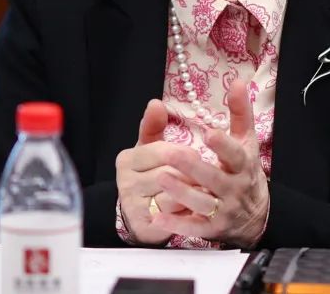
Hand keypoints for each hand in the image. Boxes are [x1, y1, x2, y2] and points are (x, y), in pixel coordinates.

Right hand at [115, 99, 196, 244]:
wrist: (142, 215)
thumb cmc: (153, 173)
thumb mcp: (152, 148)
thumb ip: (155, 125)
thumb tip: (155, 103)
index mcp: (127, 159)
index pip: (166, 151)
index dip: (187, 154)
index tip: (197, 157)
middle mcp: (125, 182)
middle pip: (172, 173)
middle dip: (194, 175)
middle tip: (204, 177)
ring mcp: (133, 206)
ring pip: (176, 196)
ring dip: (194, 194)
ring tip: (203, 192)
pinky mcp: (144, 226)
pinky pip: (175, 218)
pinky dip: (188, 213)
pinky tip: (194, 210)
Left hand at [151, 80, 269, 247]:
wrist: (255, 215)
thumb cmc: (245, 170)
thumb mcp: (247, 141)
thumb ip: (240, 113)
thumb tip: (237, 82)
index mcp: (242, 165)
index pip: (235, 154)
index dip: (223, 146)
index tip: (209, 134)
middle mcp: (234, 188)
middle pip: (214, 178)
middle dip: (194, 168)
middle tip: (173, 154)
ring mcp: (223, 210)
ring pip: (202, 203)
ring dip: (182, 193)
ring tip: (162, 179)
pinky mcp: (213, 229)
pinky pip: (194, 228)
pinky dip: (177, 224)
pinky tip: (158, 218)